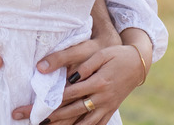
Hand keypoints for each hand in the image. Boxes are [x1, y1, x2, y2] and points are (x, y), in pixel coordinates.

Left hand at [11, 41, 144, 123]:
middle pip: (73, 111)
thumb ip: (85, 66)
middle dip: (53, 117)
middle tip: (35, 121)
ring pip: (84, 123)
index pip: (70, 94)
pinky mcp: (111, 110)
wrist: (138, 64)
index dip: (52, 100)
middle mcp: (102, 98)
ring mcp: (107, 106)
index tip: (36, 106)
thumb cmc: (117, 55)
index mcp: (98, 82)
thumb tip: (69, 76)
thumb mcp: (101, 55)